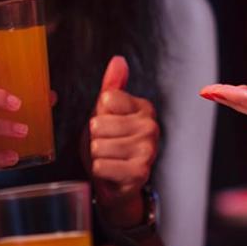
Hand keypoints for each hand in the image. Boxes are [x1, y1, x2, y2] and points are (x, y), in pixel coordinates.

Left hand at [87, 56, 158, 227]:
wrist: (117, 184)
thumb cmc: (110, 145)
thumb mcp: (105, 113)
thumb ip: (111, 86)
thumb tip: (118, 61)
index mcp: (143, 108)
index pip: (106, 99)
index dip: (99, 114)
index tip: (108, 125)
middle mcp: (151, 126)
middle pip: (98, 124)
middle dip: (95, 138)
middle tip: (106, 146)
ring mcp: (148, 150)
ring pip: (98, 146)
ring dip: (97, 156)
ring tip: (109, 159)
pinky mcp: (140, 173)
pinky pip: (101, 165)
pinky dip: (100, 171)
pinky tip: (111, 172)